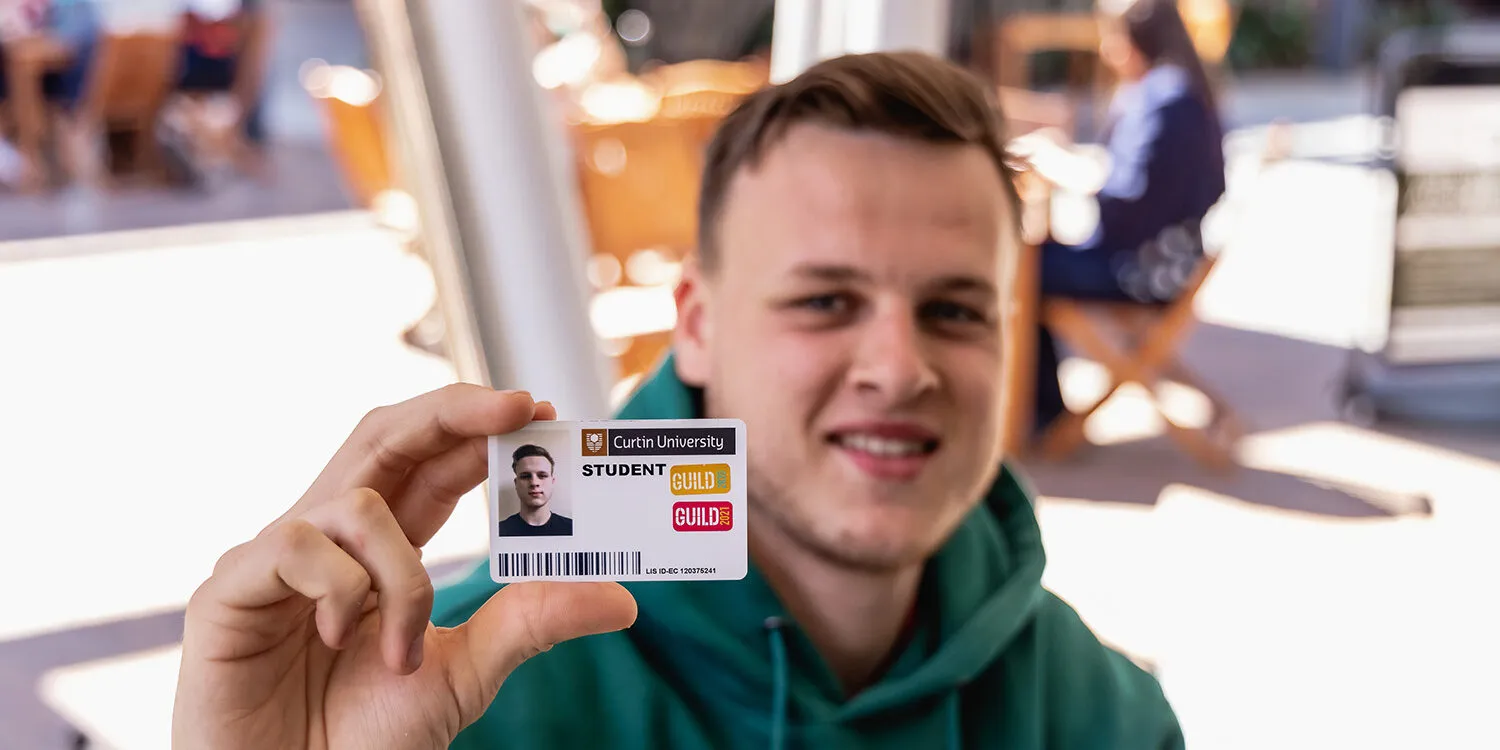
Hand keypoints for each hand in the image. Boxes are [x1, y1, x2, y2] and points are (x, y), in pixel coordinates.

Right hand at [172, 385, 637, 749]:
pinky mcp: (230, 587)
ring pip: (360, 500)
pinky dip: (341, 590)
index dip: (481, 429)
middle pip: (386, 436)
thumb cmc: (361, 740)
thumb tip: (622, 599)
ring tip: (404, 650)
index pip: (434, 465)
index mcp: (382, 550)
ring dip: (404, 574)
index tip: (541, 409)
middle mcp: (330, 538)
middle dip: (452, 410)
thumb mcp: (464, 674)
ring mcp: (276, 557)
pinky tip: (343, 642)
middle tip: (517, 404)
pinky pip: (300, 543)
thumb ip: (530, 624)